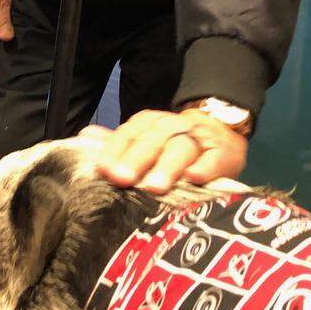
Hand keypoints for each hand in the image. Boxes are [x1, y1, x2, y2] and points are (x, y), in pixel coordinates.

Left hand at [82, 108, 248, 194]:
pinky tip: (194, 178)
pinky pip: (215, 158)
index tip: (104, 170)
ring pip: (182, 148)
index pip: (129, 134)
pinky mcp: (224, 153)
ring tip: (155, 186)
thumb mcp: (145, 140)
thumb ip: (119, 143)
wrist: (220, 130)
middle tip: (123, 179)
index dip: (115, 151)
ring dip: (168, 166)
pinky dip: (205, 168)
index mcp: (150, 124)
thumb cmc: (173, 144)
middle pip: (153, 140)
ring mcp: (199, 139)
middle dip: (137, 160)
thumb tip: (86, 137)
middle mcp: (173, 127)